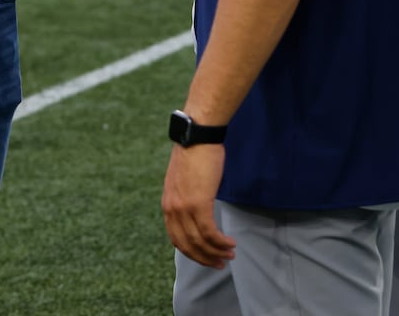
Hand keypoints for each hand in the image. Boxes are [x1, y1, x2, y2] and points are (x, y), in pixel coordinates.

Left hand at [163, 144, 235, 267]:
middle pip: (187, 245)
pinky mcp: (198, 203)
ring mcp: (184, 207)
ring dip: (216, 252)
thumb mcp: (185, 181)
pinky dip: (221, 242)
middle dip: (205, 258)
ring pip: (199, 242)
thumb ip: (187, 197)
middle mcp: (172, 209)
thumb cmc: (195, 154)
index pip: (176, 239)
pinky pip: (210, 232)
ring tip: (230, 253)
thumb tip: (197, 209)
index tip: (207, 258)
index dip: (193, 252)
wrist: (197, 136)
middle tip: (221, 263)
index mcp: (168, 204)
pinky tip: (231, 242)